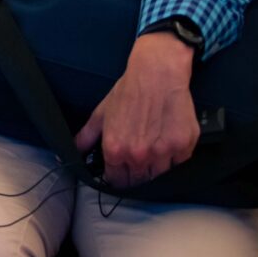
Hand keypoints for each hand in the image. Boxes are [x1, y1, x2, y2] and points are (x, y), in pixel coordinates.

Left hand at [74, 31, 198, 187]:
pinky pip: (178, 164)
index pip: (117, 181)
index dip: (119, 178)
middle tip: (138, 159)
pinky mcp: (183, 147)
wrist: (156, 75)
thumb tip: (74, 152)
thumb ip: (86, 137)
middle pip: (139, 181)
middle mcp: (138, 155)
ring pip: (159, 175)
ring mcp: (162, 153)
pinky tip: (167, 141)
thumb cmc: (128, 92)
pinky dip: (174, 158)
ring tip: (153, 148)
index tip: (122, 173)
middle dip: (137, 174)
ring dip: (156, 168)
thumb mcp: (101, 114)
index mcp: (115, 149)